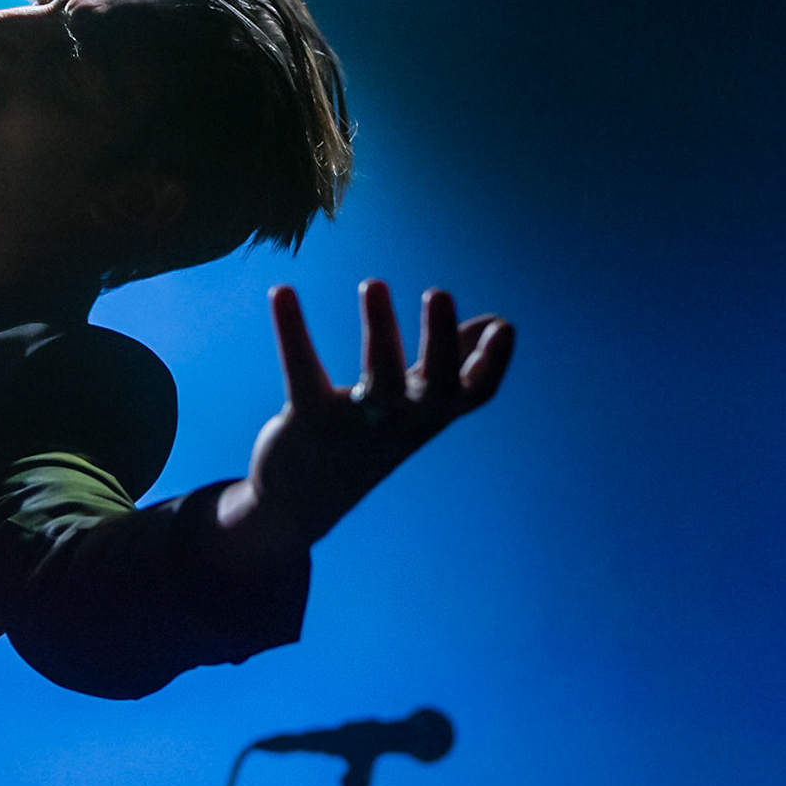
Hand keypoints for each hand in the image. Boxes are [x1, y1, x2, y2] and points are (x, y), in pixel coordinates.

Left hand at [219, 280, 513, 551]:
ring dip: (379, 330)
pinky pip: (302, 372)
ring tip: (374, 284)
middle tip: (438, 292)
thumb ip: (450, 364)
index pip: (474, 394)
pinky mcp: (307, 421)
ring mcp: (356, 426)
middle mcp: (401, 423)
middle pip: (435, 388)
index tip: (503, 327)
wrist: (302, 502)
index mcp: (430, 414)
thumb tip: (494, 324)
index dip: (493, 365)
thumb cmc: (367, 440)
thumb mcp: (414, 405)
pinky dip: (293, 332)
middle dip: (440, 342)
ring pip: (377, 380)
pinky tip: (282, 293)